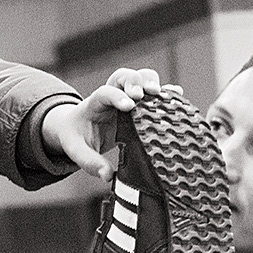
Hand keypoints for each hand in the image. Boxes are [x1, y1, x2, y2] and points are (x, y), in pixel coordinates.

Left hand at [41, 70, 180, 181]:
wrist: (75, 128)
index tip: (128, 106)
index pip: (105, 92)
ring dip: (150, 81)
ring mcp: (126, 96)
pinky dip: (165, 90)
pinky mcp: (138, 103)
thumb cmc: (76, 137)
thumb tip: (108, 176)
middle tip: (143, 94)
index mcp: (94, 103)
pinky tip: (177, 94)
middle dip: (135, 82)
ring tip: (160, 93)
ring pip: (139, 77)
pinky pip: (152, 92)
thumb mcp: (77, 150)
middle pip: (123, 76)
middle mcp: (112, 94)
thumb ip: (90, 162)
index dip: (117, 96)